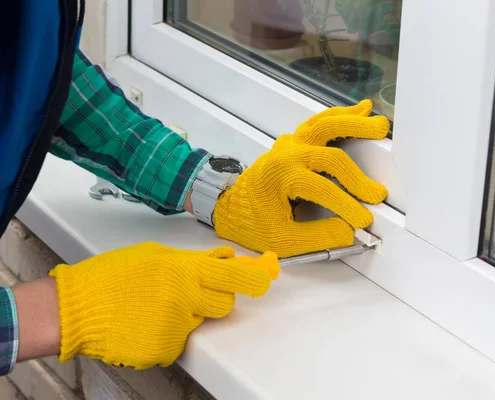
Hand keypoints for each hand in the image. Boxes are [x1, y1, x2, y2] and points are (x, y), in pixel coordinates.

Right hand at [48, 243, 278, 369]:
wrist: (72, 309)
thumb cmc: (110, 277)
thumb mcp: (155, 255)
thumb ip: (193, 259)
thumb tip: (225, 258)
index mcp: (183, 270)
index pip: (235, 275)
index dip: (256, 277)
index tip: (268, 277)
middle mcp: (184, 299)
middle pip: (225, 304)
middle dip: (214, 298)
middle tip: (188, 292)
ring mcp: (175, 327)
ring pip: (199, 322)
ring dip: (187, 315)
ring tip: (154, 306)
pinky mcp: (164, 349)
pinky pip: (179, 341)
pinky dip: (167, 334)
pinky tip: (144, 323)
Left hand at [214, 100, 388, 257]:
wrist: (228, 204)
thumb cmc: (251, 221)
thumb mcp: (281, 239)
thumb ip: (318, 236)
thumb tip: (350, 233)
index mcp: (280, 177)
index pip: (323, 190)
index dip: (347, 206)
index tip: (363, 221)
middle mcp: (287, 154)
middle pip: (330, 157)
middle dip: (356, 178)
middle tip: (377, 194)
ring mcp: (291, 143)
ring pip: (325, 126)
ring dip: (355, 124)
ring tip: (380, 126)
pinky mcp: (295, 140)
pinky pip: (320, 122)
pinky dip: (341, 115)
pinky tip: (362, 110)